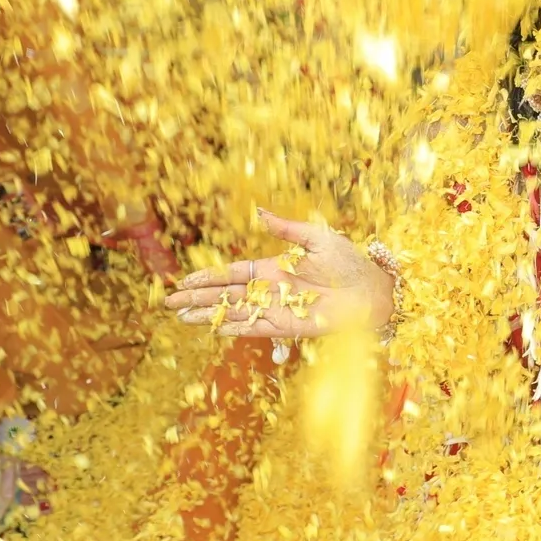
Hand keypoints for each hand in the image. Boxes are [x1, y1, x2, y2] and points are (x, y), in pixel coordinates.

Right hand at [165, 211, 393, 337]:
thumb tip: (258, 210)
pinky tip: (216, 329)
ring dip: (209, 316)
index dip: (207, 278)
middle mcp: (270, 290)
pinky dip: (236, 328)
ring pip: (235, 313)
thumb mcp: (315, 237)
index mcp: (273, 268)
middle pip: (225, 295)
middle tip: (170, 302)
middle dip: (197, 299)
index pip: (231, 274)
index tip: (184, 280)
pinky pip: (257, 328)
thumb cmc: (348, 262)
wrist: (371, 290)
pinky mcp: (288, 326)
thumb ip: (285, 229)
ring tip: (182, 319)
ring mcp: (277, 309)